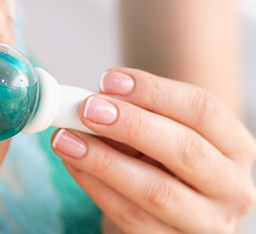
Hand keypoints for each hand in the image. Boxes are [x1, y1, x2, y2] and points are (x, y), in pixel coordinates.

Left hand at [51, 68, 255, 232]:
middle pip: (186, 150)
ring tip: (65, 138)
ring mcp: (206, 223)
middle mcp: (232, 188)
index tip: (108, 80)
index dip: (154, 92)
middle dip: (131, 125)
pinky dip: (96, 187)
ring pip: (156, 191)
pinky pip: (130, 217)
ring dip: (103, 161)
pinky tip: (72, 164)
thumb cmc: (164, 159)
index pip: (203, 110)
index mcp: (236, 147)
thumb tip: (90, 100)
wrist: (171, 212)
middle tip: (87, 109)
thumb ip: (136, 112)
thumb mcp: (163, 131)